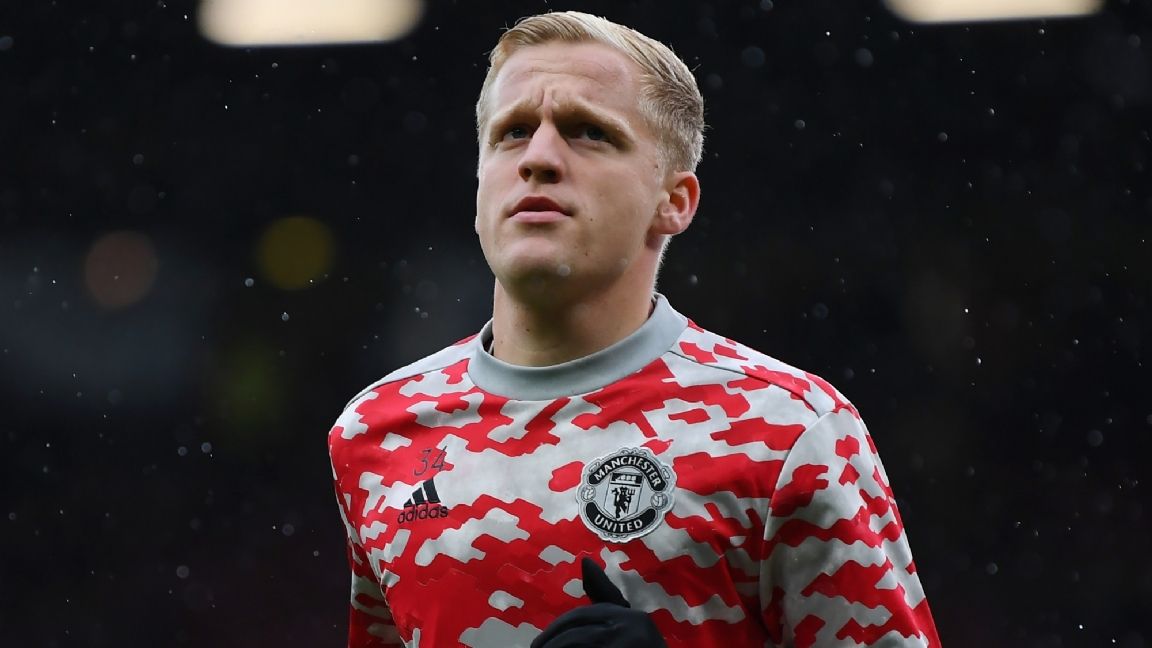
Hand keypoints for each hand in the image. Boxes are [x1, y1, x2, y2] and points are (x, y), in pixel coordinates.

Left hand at [530, 557, 667, 647]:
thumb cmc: (642, 647)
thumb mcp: (626, 623)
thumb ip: (605, 596)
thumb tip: (585, 561)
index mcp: (631, 617)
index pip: (579, 618)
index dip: (555, 631)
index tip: (537, 646)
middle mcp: (633, 628)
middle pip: (576, 636)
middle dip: (552, 645)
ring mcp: (629, 644)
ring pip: (579, 645)